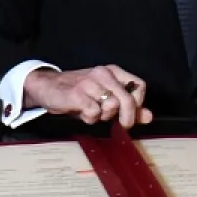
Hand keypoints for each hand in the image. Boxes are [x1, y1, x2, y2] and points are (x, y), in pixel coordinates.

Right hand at [23, 65, 151, 127]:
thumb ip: (127, 106)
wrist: (47, 86)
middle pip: (128, 99)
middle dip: (128, 117)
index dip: (139, 103)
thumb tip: (149, 117)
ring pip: (111, 106)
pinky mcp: (76, 94)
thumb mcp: (105, 97)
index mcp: (112, 71)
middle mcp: (103, 74)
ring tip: (93, 113)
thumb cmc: (79, 93)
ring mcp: (89, 83)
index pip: (139, 86)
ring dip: (104, 116)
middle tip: (122, 125)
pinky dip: (90, 118)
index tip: (131, 113)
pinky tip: (82, 113)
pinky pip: (94, 112)